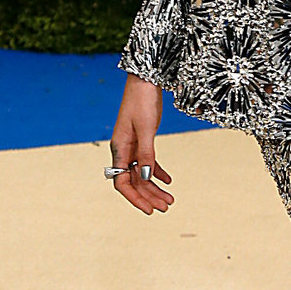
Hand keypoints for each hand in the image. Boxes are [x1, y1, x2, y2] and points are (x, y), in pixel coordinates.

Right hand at [110, 77, 172, 213]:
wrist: (145, 79)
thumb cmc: (143, 101)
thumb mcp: (147, 128)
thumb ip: (147, 154)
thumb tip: (146, 178)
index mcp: (119, 148)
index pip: (122, 183)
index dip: (135, 198)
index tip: (150, 210)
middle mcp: (123, 150)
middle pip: (134, 182)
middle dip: (149, 196)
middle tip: (166, 208)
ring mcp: (132, 145)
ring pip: (142, 173)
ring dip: (155, 187)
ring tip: (170, 199)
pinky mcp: (142, 139)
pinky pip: (148, 161)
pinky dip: (158, 172)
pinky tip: (169, 180)